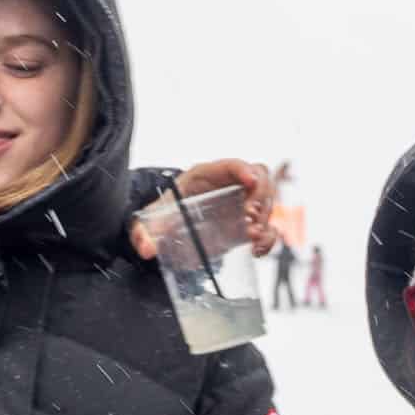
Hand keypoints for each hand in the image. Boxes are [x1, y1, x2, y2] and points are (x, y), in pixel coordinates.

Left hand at [130, 159, 282, 259]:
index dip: (244, 170)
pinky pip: (268, 226)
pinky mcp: (248, 223)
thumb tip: (146, 248)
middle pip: (260, 178)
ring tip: (251, 236)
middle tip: (249, 217)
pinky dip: (269, 237)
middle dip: (260, 196)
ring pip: (268, 200)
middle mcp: (230, 185)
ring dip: (265, 218)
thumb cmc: (167, 212)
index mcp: (207, 175)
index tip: (250, 181)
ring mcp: (243, 203)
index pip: (232, 164)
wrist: (173, 225)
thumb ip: (145, 231)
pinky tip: (257, 250)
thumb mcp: (154, 218)